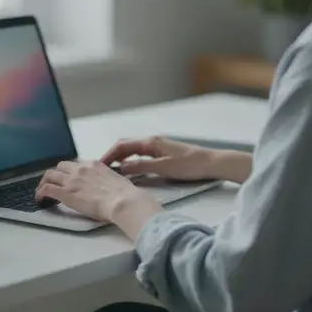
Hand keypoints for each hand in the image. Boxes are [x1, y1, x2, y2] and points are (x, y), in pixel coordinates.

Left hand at [35, 160, 163, 237]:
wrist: (122, 201)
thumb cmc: (125, 194)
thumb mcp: (116, 179)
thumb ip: (106, 179)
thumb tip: (107, 185)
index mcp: (93, 165)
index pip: (76, 165)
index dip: (70, 172)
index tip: (69, 179)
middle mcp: (80, 169)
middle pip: (60, 167)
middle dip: (55, 174)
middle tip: (54, 183)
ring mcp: (71, 181)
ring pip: (50, 175)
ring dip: (44, 182)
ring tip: (42, 191)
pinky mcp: (66, 193)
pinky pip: (47, 189)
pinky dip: (40, 192)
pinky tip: (40, 199)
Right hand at [101, 136, 251, 183]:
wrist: (211, 162)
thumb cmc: (189, 165)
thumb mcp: (163, 168)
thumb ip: (142, 166)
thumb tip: (122, 167)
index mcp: (150, 142)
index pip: (123, 146)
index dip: (109, 155)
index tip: (100, 165)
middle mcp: (152, 141)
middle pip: (125, 146)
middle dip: (112, 155)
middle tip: (102, 168)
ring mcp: (158, 146)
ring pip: (133, 150)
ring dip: (121, 158)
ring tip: (112, 170)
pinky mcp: (163, 153)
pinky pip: (141, 154)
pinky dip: (131, 160)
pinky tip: (130, 170)